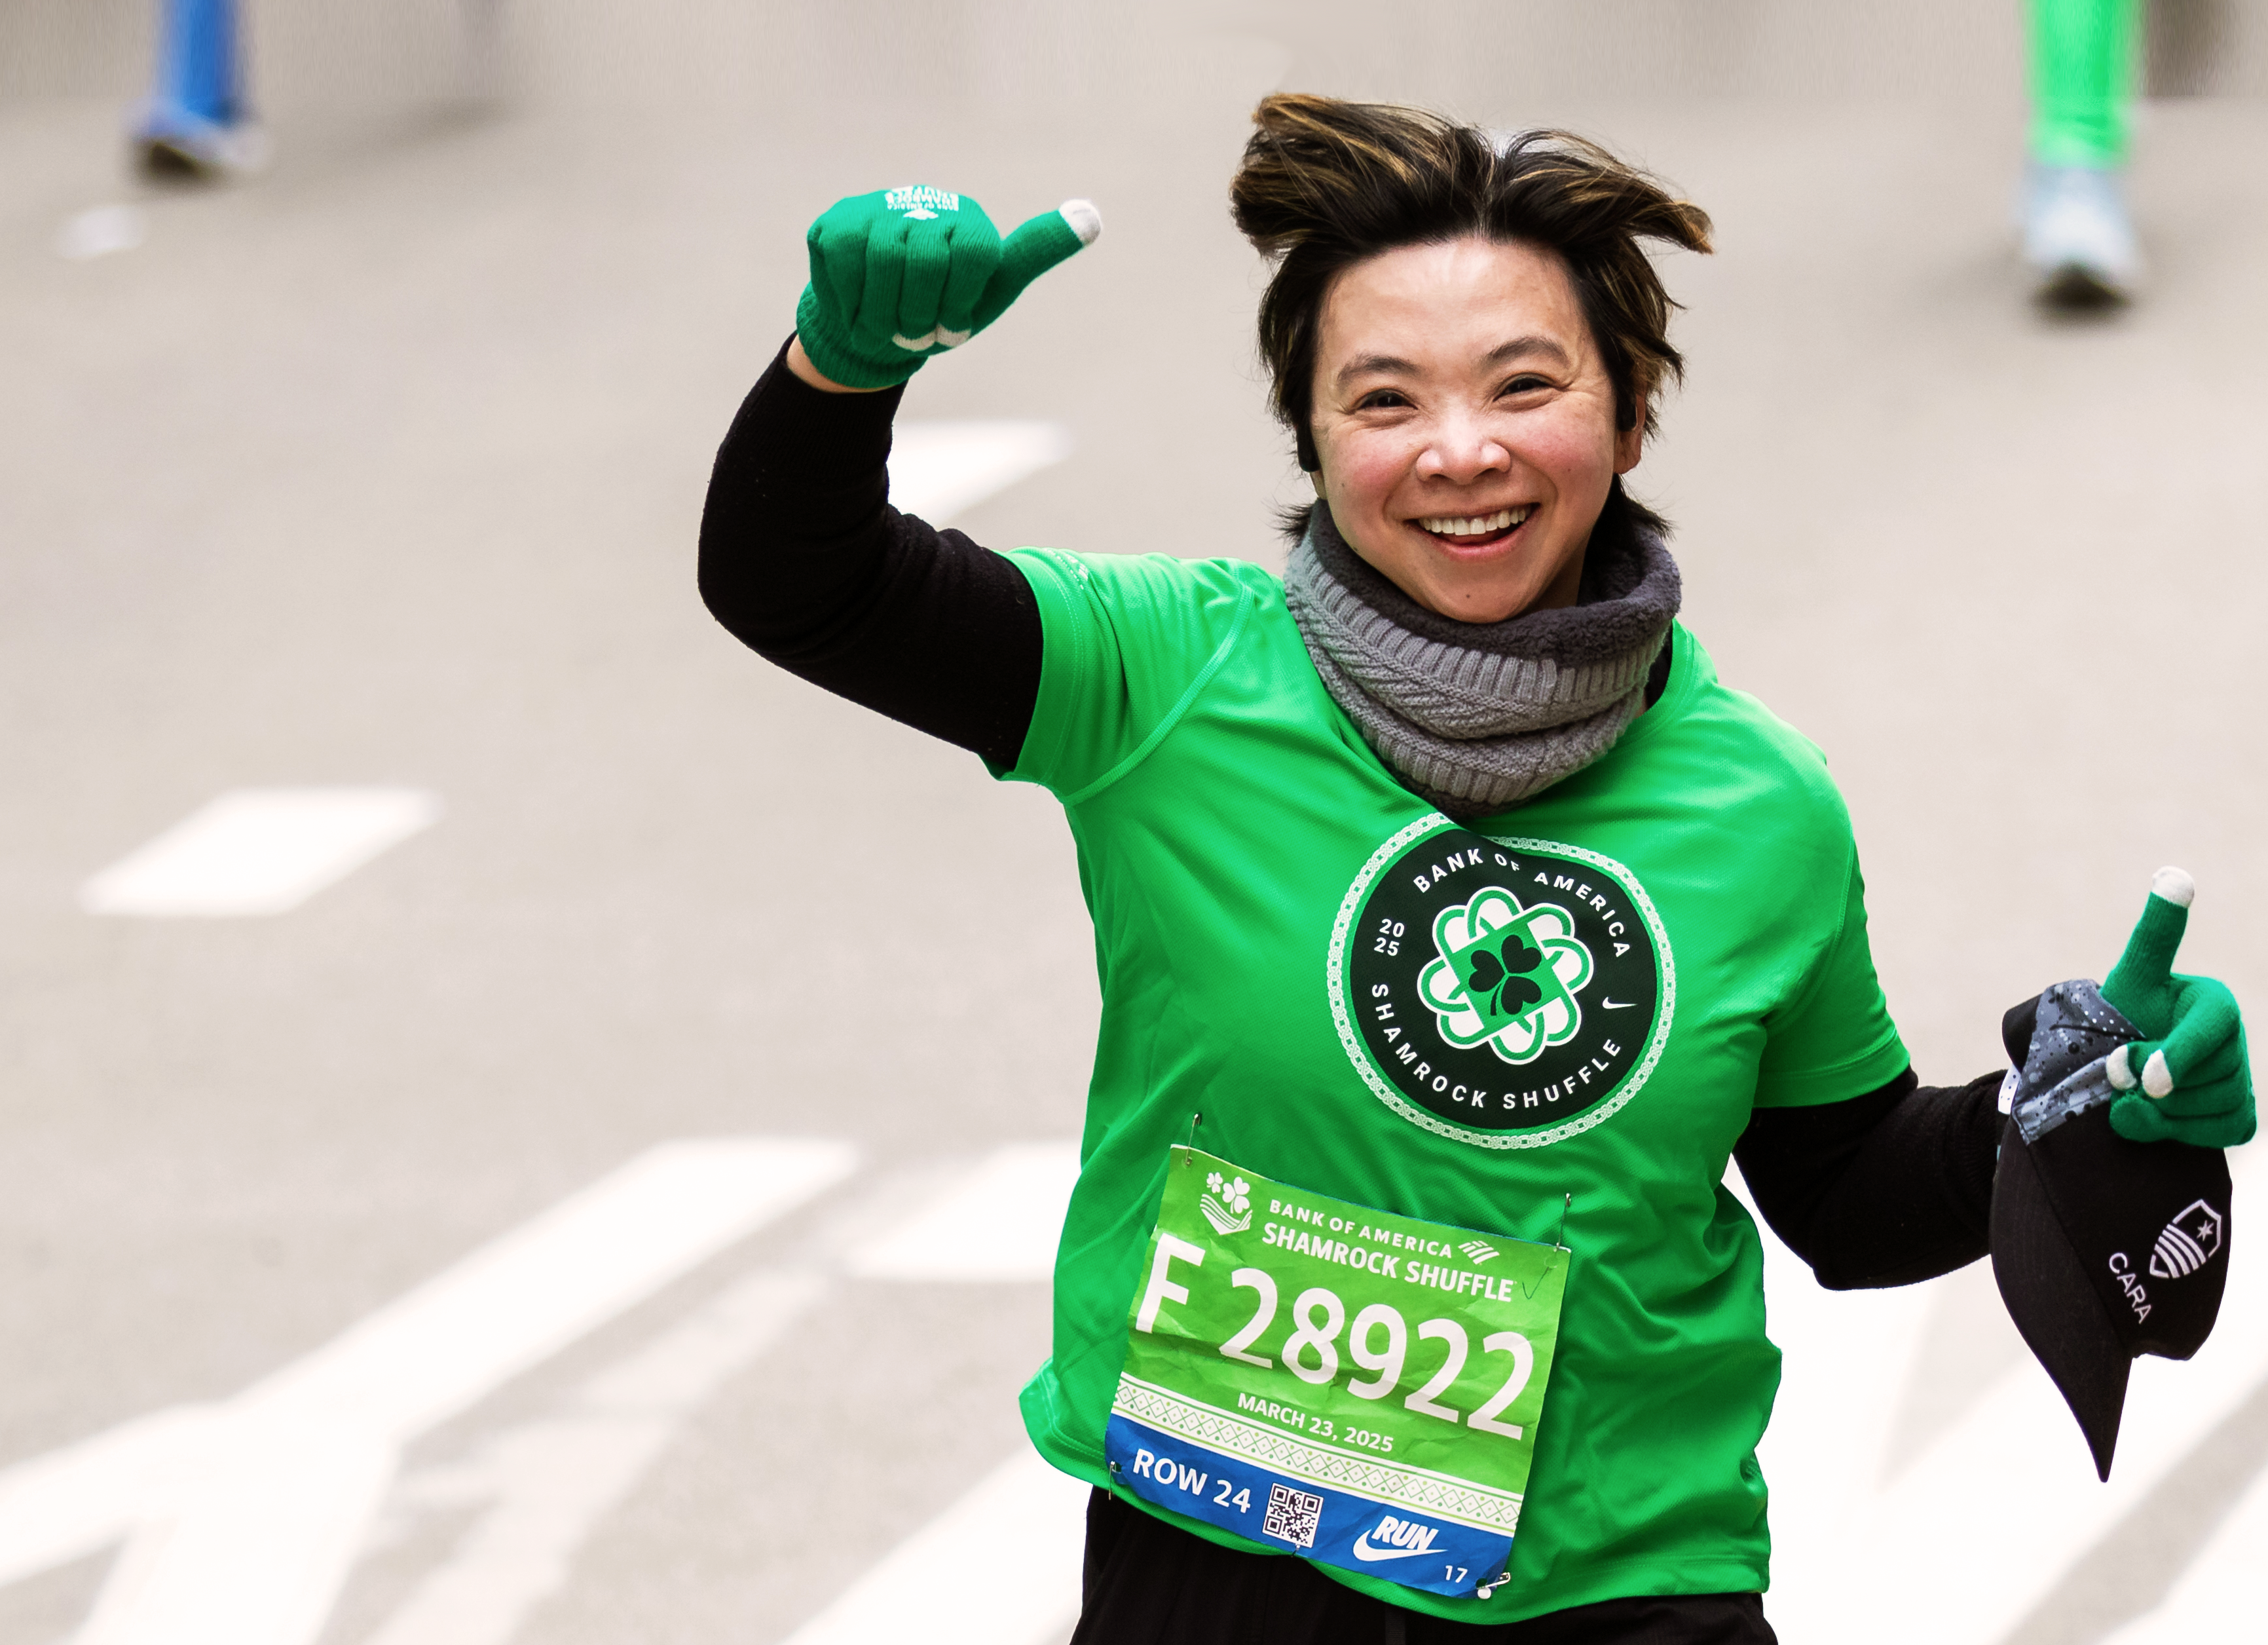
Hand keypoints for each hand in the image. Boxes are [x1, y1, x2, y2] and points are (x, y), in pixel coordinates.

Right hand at [792, 185, 1100, 389]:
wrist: (876, 331)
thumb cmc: (940, 312)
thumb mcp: (992, 290)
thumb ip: (1034, 252)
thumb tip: (1093, 216)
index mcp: (968, 220)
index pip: (972, 252)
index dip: (956, 303)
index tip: (950, 325)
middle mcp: (923, 202)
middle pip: (923, 257)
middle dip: (915, 314)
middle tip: (911, 333)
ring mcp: (877, 208)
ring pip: (879, 258)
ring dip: (881, 313)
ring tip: (885, 327)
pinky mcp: (837, 222)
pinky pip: (841, 261)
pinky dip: (850, 301)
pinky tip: (858, 309)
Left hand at [2098, 867, 2253, 1146]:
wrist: (2109, 1069)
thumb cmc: (2123, 1017)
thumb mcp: (2132, 979)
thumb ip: (2155, 936)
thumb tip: (2175, 875)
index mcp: (2216, 1003)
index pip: (2209, 1032)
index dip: (2177, 1058)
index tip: (2147, 1080)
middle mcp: (2236, 1040)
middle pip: (2207, 1078)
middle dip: (2154, 1086)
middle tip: (2119, 1078)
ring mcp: (2242, 1078)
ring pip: (2212, 1108)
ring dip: (2163, 1112)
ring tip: (2137, 1094)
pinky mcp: (2239, 1115)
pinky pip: (2222, 1131)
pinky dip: (2182, 1131)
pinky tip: (2160, 1115)